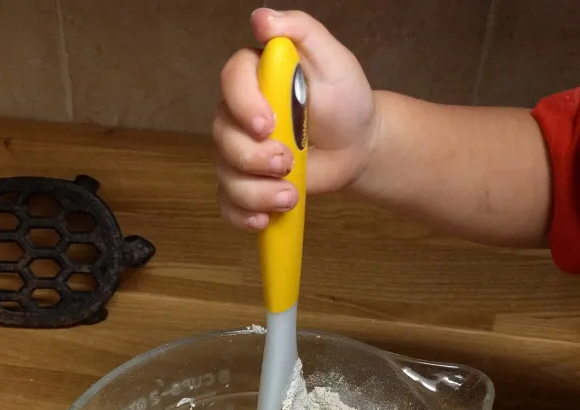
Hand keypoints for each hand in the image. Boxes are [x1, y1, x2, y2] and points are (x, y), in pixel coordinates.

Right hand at [213, 9, 375, 229]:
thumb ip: (301, 32)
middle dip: (254, 157)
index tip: (269, 124)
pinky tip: (263, 220)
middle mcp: (239, 114)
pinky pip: (228, 203)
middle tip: (288, 162)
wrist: (357, 146)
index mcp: (256, 78)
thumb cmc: (346, 101)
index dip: (243, 104)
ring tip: (289, 195)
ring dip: (256, 192)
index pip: (230, 80)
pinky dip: (242, 215)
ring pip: (225, 174)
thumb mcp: (333, 59)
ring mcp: (240, 152)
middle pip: (222, 136)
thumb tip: (261, 18)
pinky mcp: (247, 184)